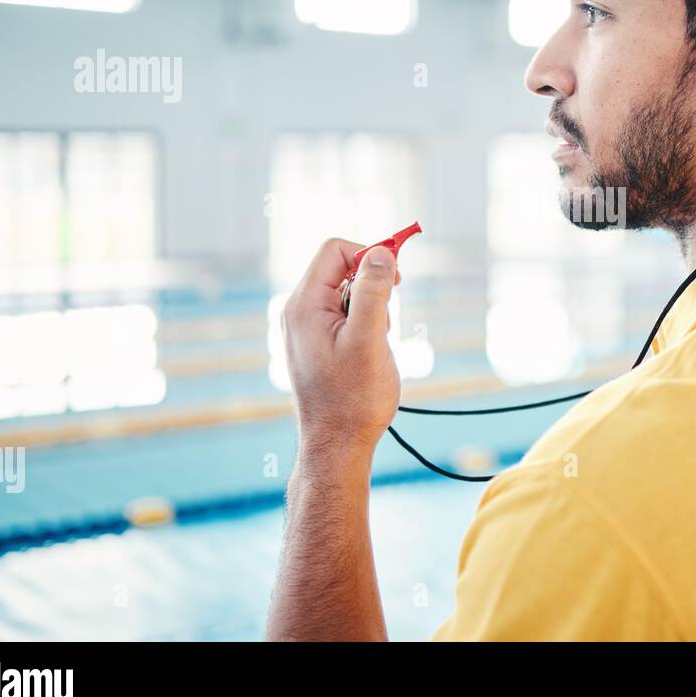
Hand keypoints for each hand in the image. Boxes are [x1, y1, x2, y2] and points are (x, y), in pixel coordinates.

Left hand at [280, 238, 402, 463]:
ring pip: (346, 293)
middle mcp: (298, 312)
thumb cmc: (353, 399)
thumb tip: (381, 253)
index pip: (336, 251)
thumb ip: (372, 293)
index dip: (369, 254)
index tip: (397, 278)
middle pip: (341, 269)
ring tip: (377, 344)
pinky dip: (364, 325)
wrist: (337, 445)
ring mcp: (305, 328)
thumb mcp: (369, 340)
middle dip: (372, 286)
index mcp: (304, 305)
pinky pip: (343, 315)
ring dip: (371, 308)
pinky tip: (369, 354)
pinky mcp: (316, 343)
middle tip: (387, 319)